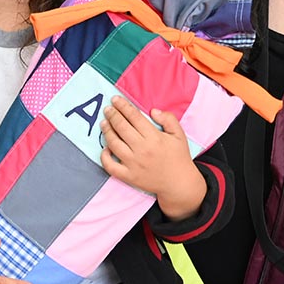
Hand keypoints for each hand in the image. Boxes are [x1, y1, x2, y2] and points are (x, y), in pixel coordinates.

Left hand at [99, 96, 204, 219]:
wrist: (179, 183)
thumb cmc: (178, 157)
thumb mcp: (179, 134)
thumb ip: (168, 119)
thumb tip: (152, 111)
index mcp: (154, 137)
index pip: (134, 117)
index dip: (123, 106)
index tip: (115, 99)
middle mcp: (142, 149)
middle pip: (121, 127)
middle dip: (112, 115)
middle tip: (107, 109)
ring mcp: (133, 164)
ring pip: (114, 144)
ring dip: (106, 131)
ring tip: (103, 123)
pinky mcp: (128, 176)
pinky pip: (111, 166)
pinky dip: (104, 157)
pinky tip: (105, 148)